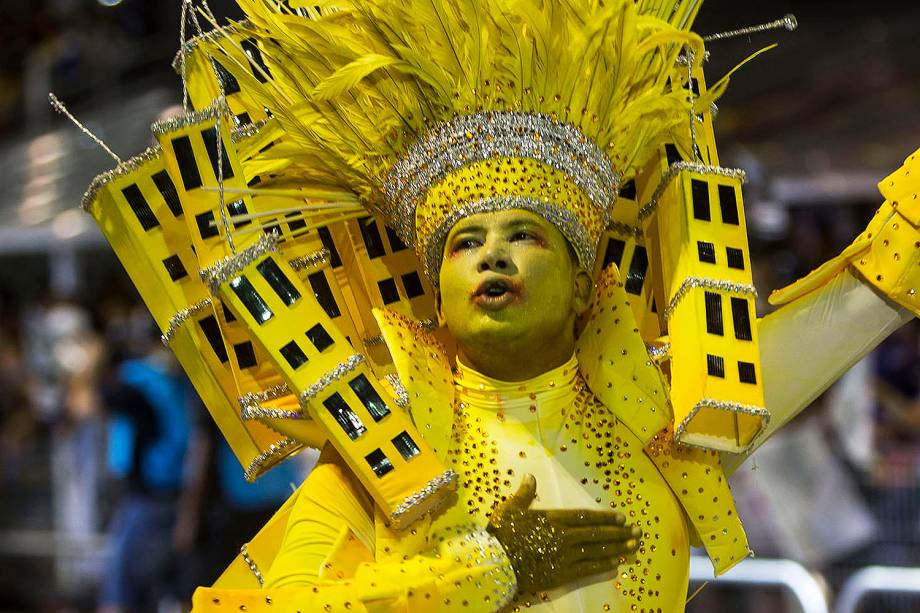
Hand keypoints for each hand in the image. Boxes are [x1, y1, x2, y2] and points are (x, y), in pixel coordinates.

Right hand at [487, 474, 639, 592]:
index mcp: (553, 518)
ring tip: (634, 546)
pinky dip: (603, 567)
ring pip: (596, 552)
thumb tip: (530, 476)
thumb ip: (524, 493)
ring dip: (617, 549)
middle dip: (619, 533)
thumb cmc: (501, 534)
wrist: (495, 562)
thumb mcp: (510, 508)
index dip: (605, 517)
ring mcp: (564, 557)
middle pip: (597, 534)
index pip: (585, 516)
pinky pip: (587, 570)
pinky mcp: (561, 574)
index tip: (621, 517)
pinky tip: (616, 565)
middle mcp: (563, 536)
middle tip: (637, 532)